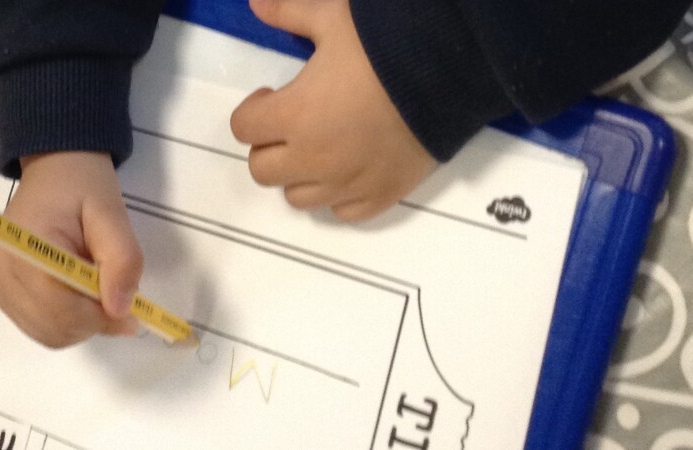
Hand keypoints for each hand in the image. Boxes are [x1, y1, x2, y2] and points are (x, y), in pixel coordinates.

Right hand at [0, 151, 141, 347]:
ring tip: (96, 288)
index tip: (133, 309)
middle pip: (54, 328)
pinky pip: (40, 327)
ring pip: (49, 334)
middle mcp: (1, 274)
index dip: (100, 316)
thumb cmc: (83, 187)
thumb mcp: (113, 215)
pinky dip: (67, 321)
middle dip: (94, 322)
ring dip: (82, 324)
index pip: (61, 308)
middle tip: (116, 294)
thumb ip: (122, 261)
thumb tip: (120, 310)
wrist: (54, 170)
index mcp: (25, 249)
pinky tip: (78, 293)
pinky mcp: (1, 293)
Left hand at [230, 0, 436, 221]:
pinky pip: (343, 213)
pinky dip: (339, 196)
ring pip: (297, 197)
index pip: (243, 129)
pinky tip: (350, 170)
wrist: (449, 73)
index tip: (274, 95)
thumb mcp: (333, 18)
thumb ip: (290, 12)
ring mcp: (346, 184)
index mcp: (293, 116)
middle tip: (294, 123)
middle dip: (270, 145)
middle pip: (262, 170)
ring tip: (322, 147)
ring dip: (299, 174)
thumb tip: (255, 5)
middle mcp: (313, 159)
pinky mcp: (380, 196)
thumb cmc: (384, 45)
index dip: (255, 109)